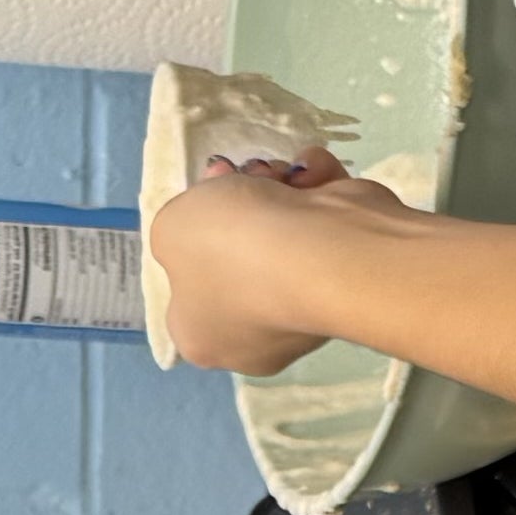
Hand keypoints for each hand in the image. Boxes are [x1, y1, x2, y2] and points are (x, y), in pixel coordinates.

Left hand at [139, 154, 359, 377]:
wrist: (322, 246)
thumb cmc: (232, 247)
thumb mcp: (169, 230)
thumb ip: (175, 233)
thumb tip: (209, 233)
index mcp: (206, 339)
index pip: (187, 296)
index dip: (189, 241)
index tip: (199, 202)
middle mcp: (254, 338)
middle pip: (235, 256)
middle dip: (236, 205)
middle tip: (237, 175)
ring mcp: (304, 309)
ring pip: (281, 237)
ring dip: (277, 191)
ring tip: (282, 175)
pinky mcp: (346, 275)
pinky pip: (322, 226)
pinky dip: (317, 193)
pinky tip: (312, 180)